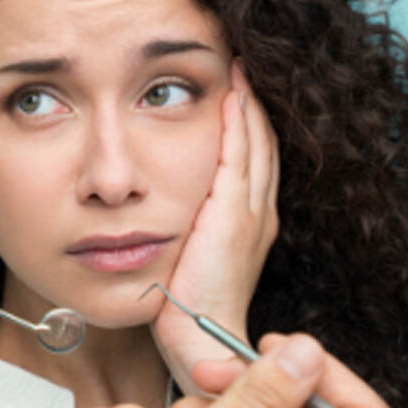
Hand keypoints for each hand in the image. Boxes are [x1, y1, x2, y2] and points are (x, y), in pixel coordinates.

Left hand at [151, 61, 278, 394]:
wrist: (199, 339)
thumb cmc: (184, 304)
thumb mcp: (185, 255)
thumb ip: (180, 225)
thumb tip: (146, 200)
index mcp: (247, 222)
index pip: (252, 160)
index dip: (245, 125)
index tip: (232, 92)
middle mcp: (258, 212)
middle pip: (261, 144)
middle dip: (251, 104)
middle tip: (240, 68)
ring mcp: (251, 212)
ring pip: (256, 143)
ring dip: (247, 103)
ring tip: (238, 69)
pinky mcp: (234, 215)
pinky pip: (240, 155)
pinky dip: (238, 122)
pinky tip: (230, 94)